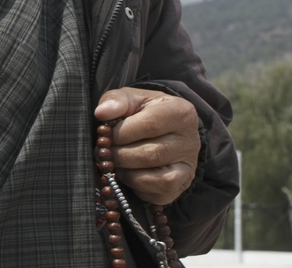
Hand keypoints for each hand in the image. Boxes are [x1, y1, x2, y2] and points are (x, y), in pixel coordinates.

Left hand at [95, 87, 200, 205]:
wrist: (163, 129)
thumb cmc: (143, 111)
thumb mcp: (130, 98)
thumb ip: (116, 100)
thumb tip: (101, 113)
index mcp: (180, 112)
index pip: (150, 125)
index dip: (121, 133)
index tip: (104, 134)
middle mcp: (190, 141)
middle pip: (151, 154)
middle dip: (119, 155)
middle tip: (103, 152)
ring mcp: (188, 166)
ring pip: (157, 178)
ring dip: (127, 173)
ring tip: (113, 163)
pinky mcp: (181, 185)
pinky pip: (159, 194)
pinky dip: (137, 187)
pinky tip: (126, 174)